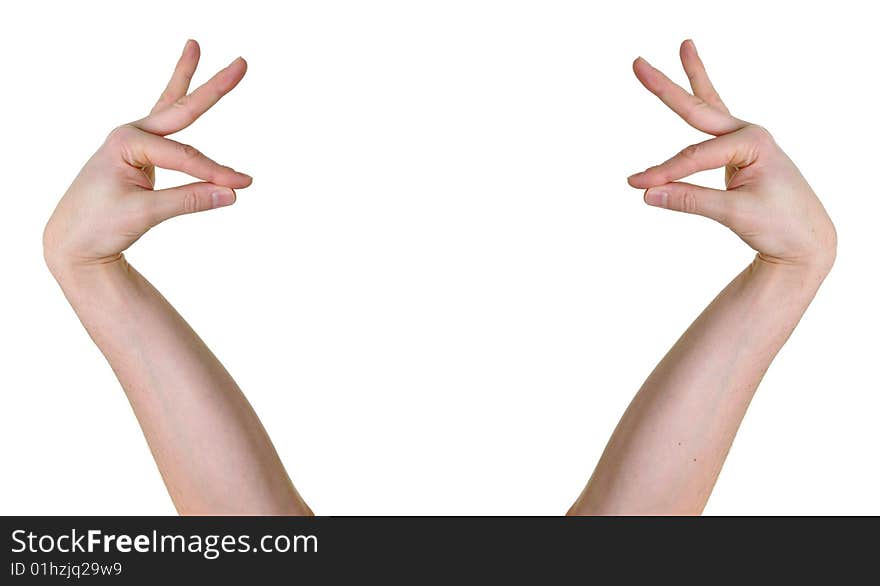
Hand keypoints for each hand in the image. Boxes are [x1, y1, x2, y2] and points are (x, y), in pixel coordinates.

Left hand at [43, 40, 252, 270]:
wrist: (72, 242)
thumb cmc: (99, 225)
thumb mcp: (143, 213)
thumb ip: (188, 200)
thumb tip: (231, 193)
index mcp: (126, 142)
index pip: (184, 156)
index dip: (214, 171)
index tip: (242, 186)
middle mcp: (130, 134)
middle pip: (181, 109)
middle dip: (212, 88)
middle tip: (242, 63)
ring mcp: (135, 142)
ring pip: (170, 107)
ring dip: (186, 80)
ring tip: (194, 47)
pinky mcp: (142, 155)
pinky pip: (166, 126)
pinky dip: (176, 103)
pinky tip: (184, 82)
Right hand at [627, 40, 835, 271]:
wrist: (806, 240)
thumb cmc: (780, 224)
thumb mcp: (736, 213)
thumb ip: (690, 200)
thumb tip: (648, 193)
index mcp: (753, 142)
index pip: (695, 156)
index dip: (665, 171)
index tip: (638, 186)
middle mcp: (749, 134)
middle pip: (698, 108)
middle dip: (667, 88)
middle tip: (637, 63)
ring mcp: (743, 142)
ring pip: (709, 107)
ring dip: (694, 78)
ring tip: (685, 46)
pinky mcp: (737, 154)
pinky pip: (712, 126)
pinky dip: (702, 102)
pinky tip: (694, 83)